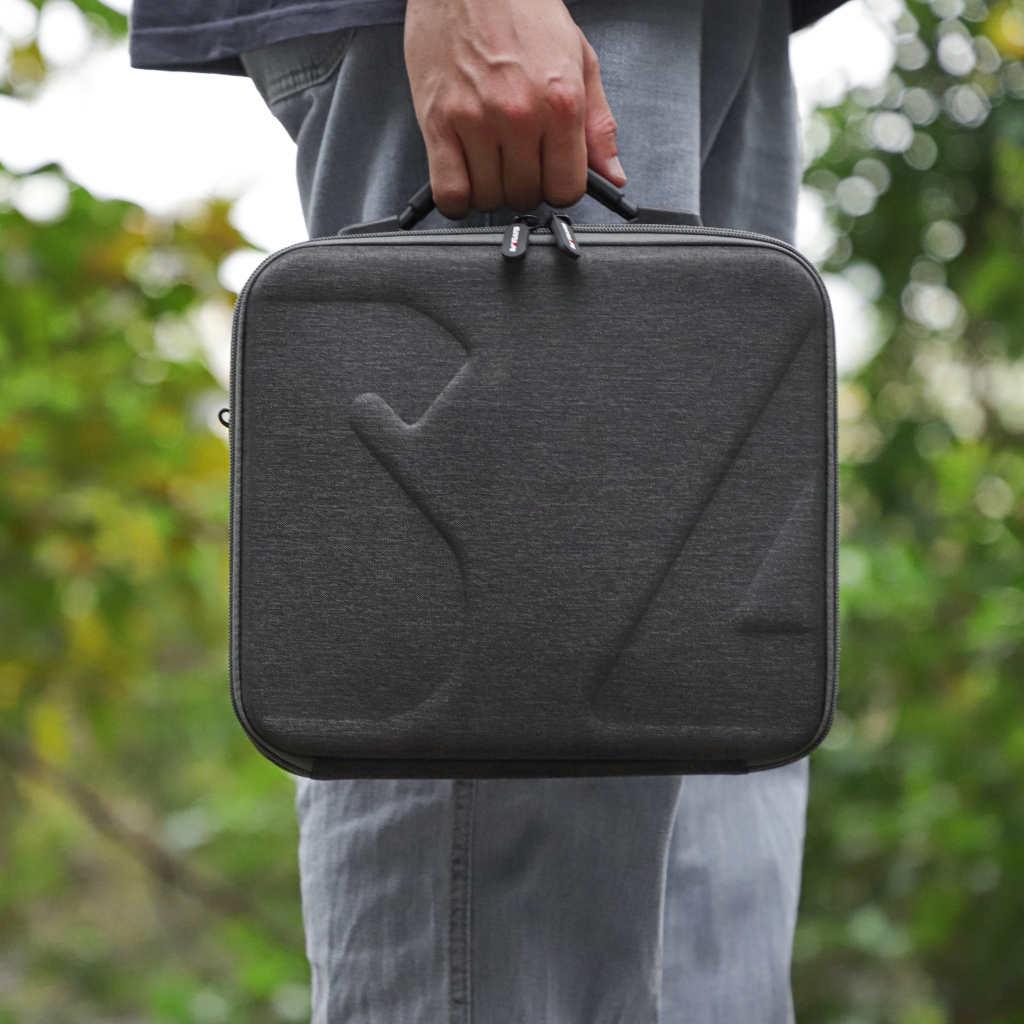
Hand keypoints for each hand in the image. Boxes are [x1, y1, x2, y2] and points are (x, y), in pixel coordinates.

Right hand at [404, 0, 624, 218]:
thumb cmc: (522, 9)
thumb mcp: (580, 60)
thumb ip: (598, 124)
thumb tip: (611, 174)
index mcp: (560, 102)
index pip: (566, 189)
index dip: (558, 188)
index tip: (549, 176)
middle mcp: (519, 114)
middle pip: (526, 196)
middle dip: (523, 185)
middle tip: (516, 159)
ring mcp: (476, 121)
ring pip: (488, 198)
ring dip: (489, 190)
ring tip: (489, 160)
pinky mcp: (437, 122)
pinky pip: (450, 193)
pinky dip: (456, 200)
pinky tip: (462, 180)